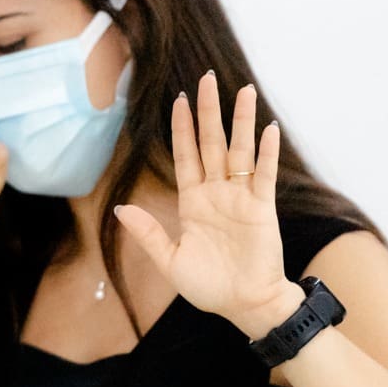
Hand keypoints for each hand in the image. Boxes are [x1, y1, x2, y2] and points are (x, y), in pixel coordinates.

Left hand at [112, 70, 291, 331]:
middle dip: (208, 112)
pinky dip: (266, 152)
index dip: (181, 129)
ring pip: (240, 151)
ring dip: (240, 121)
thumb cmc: (208, 287)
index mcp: (193, 203)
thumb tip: (121, 208)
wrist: (243, 306)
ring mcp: (241, 199)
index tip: (179, 101)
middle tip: (206, 80)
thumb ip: (148, 233)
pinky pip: (265, 175)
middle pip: (211, 144)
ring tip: (242, 90)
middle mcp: (217, 194)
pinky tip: (267, 128)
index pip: (185, 156)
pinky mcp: (262, 209)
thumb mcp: (170, 261)